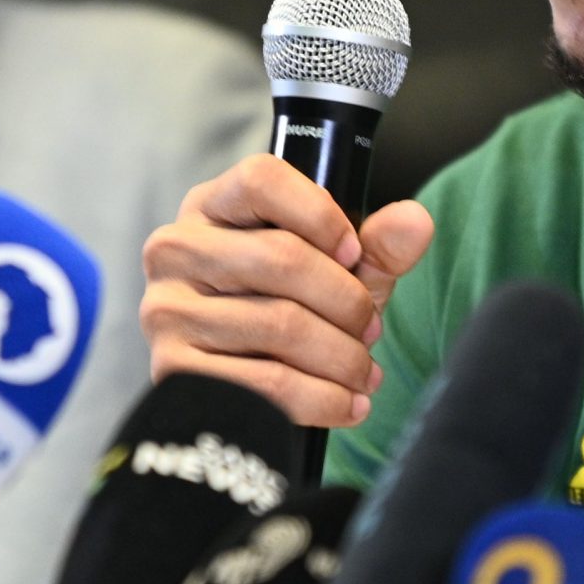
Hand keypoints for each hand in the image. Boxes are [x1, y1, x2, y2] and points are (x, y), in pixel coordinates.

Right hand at [141, 154, 433, 426]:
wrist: (235, 393)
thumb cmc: (286, 313)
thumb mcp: (335, 274)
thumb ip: (377, 246)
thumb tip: (416, 222)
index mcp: (212, 207)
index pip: (261, 180)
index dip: (320, 215)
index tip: (355, 255)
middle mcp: (177, 249)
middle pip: (280, 256)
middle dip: (346, 300)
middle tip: (371, 329)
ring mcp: (167, 309)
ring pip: (280, 324)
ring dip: (342, 357)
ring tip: (364, 373)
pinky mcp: (172, 369)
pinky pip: (266, 382)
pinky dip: (322, 399)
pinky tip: (345, 404)